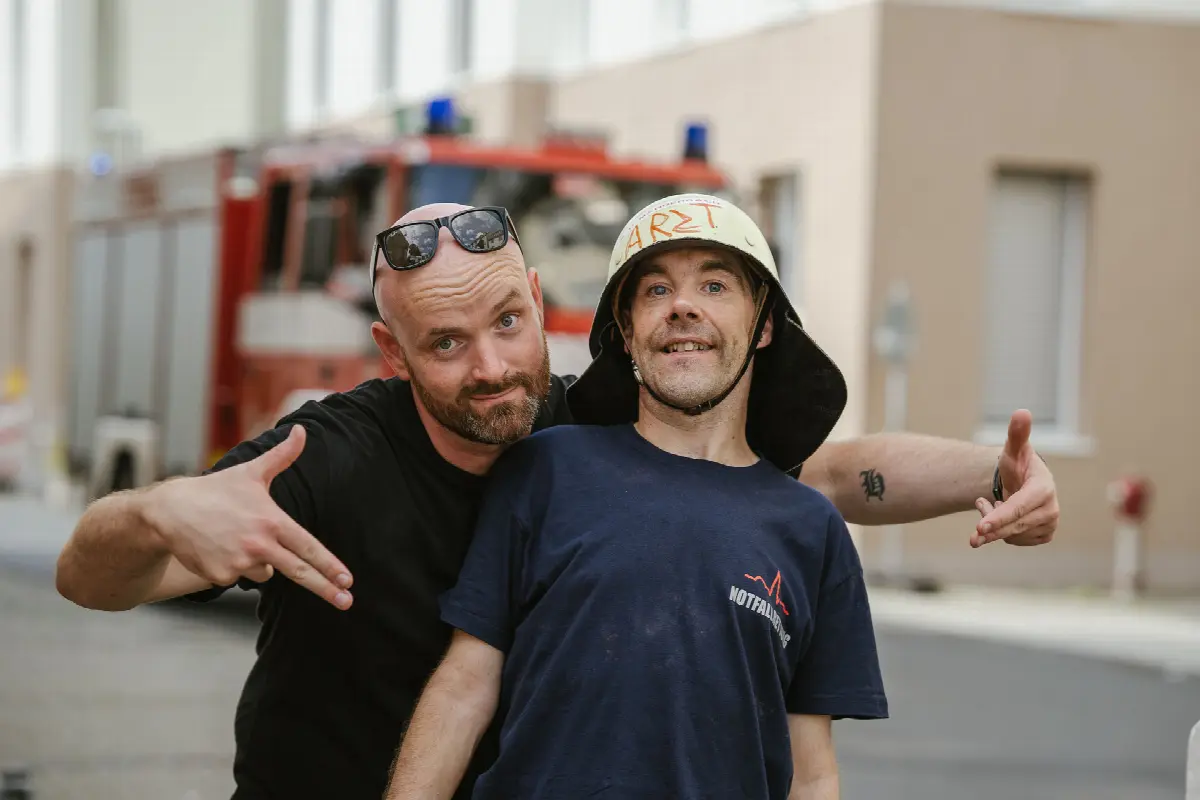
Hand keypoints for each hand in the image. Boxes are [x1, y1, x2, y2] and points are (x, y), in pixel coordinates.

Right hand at [144, 425, 353, 607]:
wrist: (170, 510)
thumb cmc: (216, 490)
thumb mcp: (252, 471)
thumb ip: (282, 455)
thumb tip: (303, 430)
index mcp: (271, 522)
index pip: (308, 546)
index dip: (329, 564)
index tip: (348, 579)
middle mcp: (258, 544)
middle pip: (299, 572)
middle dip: (326, 589)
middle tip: (347, 601)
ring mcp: (238, 563)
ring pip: (265, 573)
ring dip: (259, 561)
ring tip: (236, 538)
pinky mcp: (220, 576)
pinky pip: (240, 577)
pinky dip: (235, 567)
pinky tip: (220, 548)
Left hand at [970, 410, 1059, 547]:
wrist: (1024, 481)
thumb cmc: (1018, 463)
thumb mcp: (1013, 449)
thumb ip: (1017, 433)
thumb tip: (1022, 412)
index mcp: (1044, 489)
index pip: (1019, 507)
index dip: (1000, 518)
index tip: (980, 527)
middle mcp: (1051, 509)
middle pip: (1014, 526)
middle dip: (992, 530)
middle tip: (973, 535)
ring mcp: (1049, 524)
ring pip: (1012, 536)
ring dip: (994, 525)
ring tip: (988, 504)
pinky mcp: (1044, 535)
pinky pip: (1016, 541)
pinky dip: (1002, 533)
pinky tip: (997, 517)